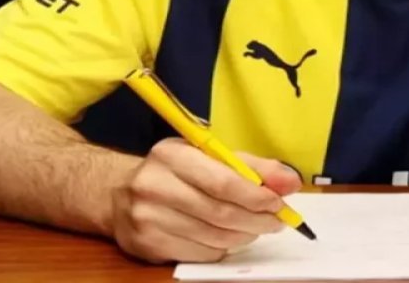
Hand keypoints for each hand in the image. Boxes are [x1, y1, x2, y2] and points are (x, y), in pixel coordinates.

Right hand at [111, 138, 302, 262]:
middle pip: (220, 213)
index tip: (279, 202)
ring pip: (213, 237)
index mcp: (172, 155)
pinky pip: (199, 254)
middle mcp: (155, 186)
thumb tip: (290, 181)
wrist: (117, 194)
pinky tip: (227, 237)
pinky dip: (222, 248)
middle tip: (277, 220)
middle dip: (257, 219)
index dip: (257, 196)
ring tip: (255, 227)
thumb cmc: (173, 172)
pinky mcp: (147, 245)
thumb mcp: (208, 156)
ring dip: (244, 235)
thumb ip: (252, 166)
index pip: (223, 181)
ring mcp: (148, 219)